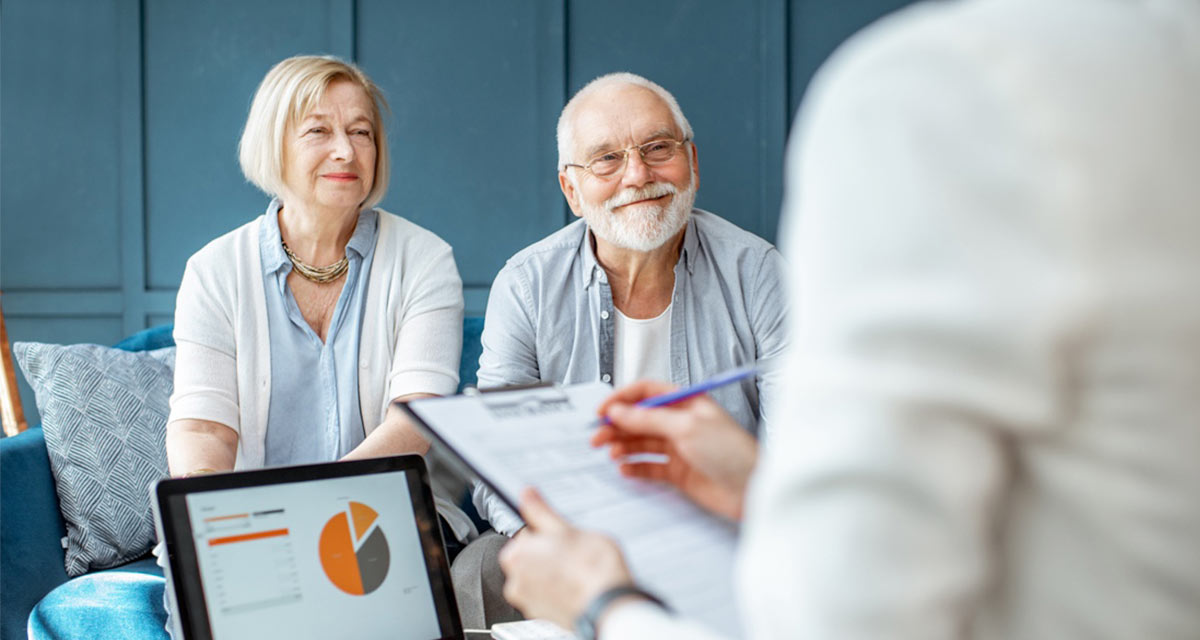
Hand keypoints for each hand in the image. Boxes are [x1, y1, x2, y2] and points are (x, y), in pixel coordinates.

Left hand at [498, 488, 632, 629]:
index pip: (526, 533)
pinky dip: (559, 590)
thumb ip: (541, 512)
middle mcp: (515, 582)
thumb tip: (527, 495)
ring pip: (540, 577)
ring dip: (555, 572)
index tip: (562, 535)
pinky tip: (578, 585)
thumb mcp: (567, 529)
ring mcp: (529, 602)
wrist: (610, 606)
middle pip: (531, 557)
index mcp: (516, 555)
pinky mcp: (543, 616)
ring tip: (578, 569)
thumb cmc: (592, 569)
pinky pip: (548, 596)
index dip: (548, 532)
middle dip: (549, 553)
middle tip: (573, 551)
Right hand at [592, 380, 758, 520]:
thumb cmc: (732, 452)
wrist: (753, 489)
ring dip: (623, 447)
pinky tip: (625, 469)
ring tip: (610, 453)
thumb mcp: (687, 427)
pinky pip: (649, 466)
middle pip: (640, 419)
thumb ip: (649, 418)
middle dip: (617, 426)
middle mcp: (681, 422)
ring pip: (642, 443)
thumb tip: (619, 411)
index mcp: (686, 402)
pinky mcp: (679, 472)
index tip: (603, 412)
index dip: (622, 400)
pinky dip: (635, 467)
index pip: (646, 392)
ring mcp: (679, 447)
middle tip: (598, 437)